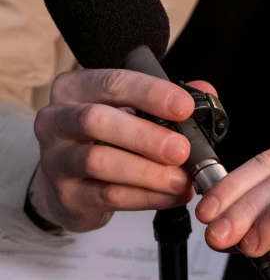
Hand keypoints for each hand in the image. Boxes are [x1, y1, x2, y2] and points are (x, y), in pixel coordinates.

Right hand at [32, 68, 213, 232]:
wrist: (71, 187)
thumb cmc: (106, 141)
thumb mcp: (131, 113)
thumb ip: (166, 102)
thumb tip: (204, 91)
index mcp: (75, 89)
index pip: (112, 82)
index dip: (150, 93)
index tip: (184, 107)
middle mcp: (57, 120)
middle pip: (96, 120)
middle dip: (145, 136)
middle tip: (181, 150)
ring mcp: (55, 159)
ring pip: (99, 162)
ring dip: (147, 172)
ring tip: (181, 180)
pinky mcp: (65, 195)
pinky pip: (107, 195)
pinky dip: (145, 197)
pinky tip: (171, 196)